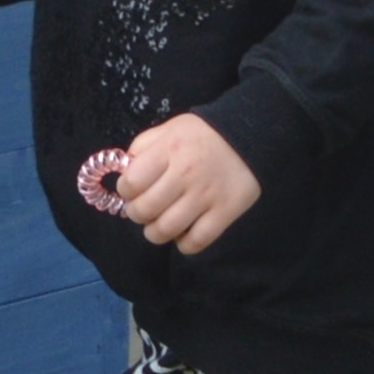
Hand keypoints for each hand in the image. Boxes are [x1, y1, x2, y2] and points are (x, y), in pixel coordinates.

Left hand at [109, 113, 261, 252]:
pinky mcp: (226, 212)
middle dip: (136, 213)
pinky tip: (183, 233)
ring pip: (167, 229)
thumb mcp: (168, 130)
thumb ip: (142, 148)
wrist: (249, 136)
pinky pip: (197, 241)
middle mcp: (185, 174)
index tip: (131, 190)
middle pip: (146, 209)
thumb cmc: (201, 135)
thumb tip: (124, 174)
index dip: (125, 191)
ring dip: (155, 233)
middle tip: (143, 209)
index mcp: (168, 150)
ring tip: (158, 224)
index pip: (132, 182)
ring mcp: (206, 196)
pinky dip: (184, 244)